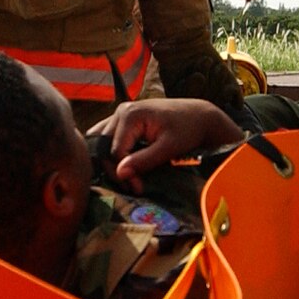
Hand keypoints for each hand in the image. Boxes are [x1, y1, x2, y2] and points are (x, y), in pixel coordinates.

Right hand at [87, 98, 243, 188]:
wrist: (198, 116)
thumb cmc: (187, 129)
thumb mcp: (168, 147)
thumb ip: (144, 160)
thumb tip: (120, 174)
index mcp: (130, 114)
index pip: (115, 151)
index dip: (124, 173)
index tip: (138, 188)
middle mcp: (121, 111)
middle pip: (103, 146)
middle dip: (115, 169)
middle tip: (132, 187)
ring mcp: (120, 113)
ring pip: (100, 141)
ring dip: (109, 161)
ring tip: (126, 177)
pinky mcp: (123, 119)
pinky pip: (106, 136)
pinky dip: (110, 151)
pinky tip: (124, 165)